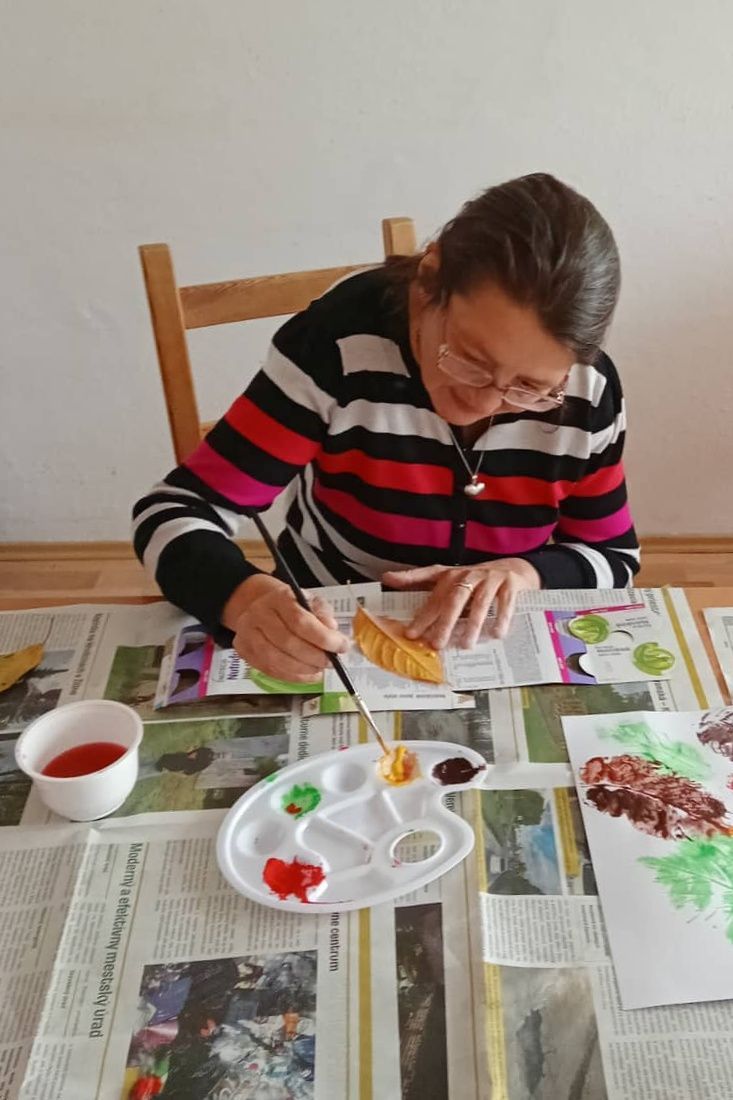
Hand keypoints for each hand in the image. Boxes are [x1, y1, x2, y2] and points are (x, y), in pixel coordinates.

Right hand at [222, 574, 348, 681]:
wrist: (262, 606)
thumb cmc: (292, 606)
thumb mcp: (311, 602)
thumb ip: (323, 614)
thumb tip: (332, 631)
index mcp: (279, 598)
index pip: (300, 621)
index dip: (323, 638)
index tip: (342, 646)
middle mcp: (259, 614)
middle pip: (288, 642)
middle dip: (315, 657)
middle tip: (332, 662)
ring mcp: (247, 633)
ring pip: (276, 660)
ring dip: (303, 670)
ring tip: (320, 669)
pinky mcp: (244, 651)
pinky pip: (269, 670)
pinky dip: (292, 677)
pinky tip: (307, 675)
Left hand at [382, 558, 540, 648]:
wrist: (513, 569)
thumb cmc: (474, 580)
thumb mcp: (448, 578)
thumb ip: (418, 580)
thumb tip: (386, 577)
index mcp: (450, 575)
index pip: (431, 591)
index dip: (420, 611)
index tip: (409, 630)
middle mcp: (468, 575)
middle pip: (453, 600)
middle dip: (444, 623)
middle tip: (437, 645)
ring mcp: (489, 579)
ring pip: (479, 602)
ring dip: (472, 624)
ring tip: (467, 645)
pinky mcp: (509, 584)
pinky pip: (505, 602)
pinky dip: (501, 617)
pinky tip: (497, 633)